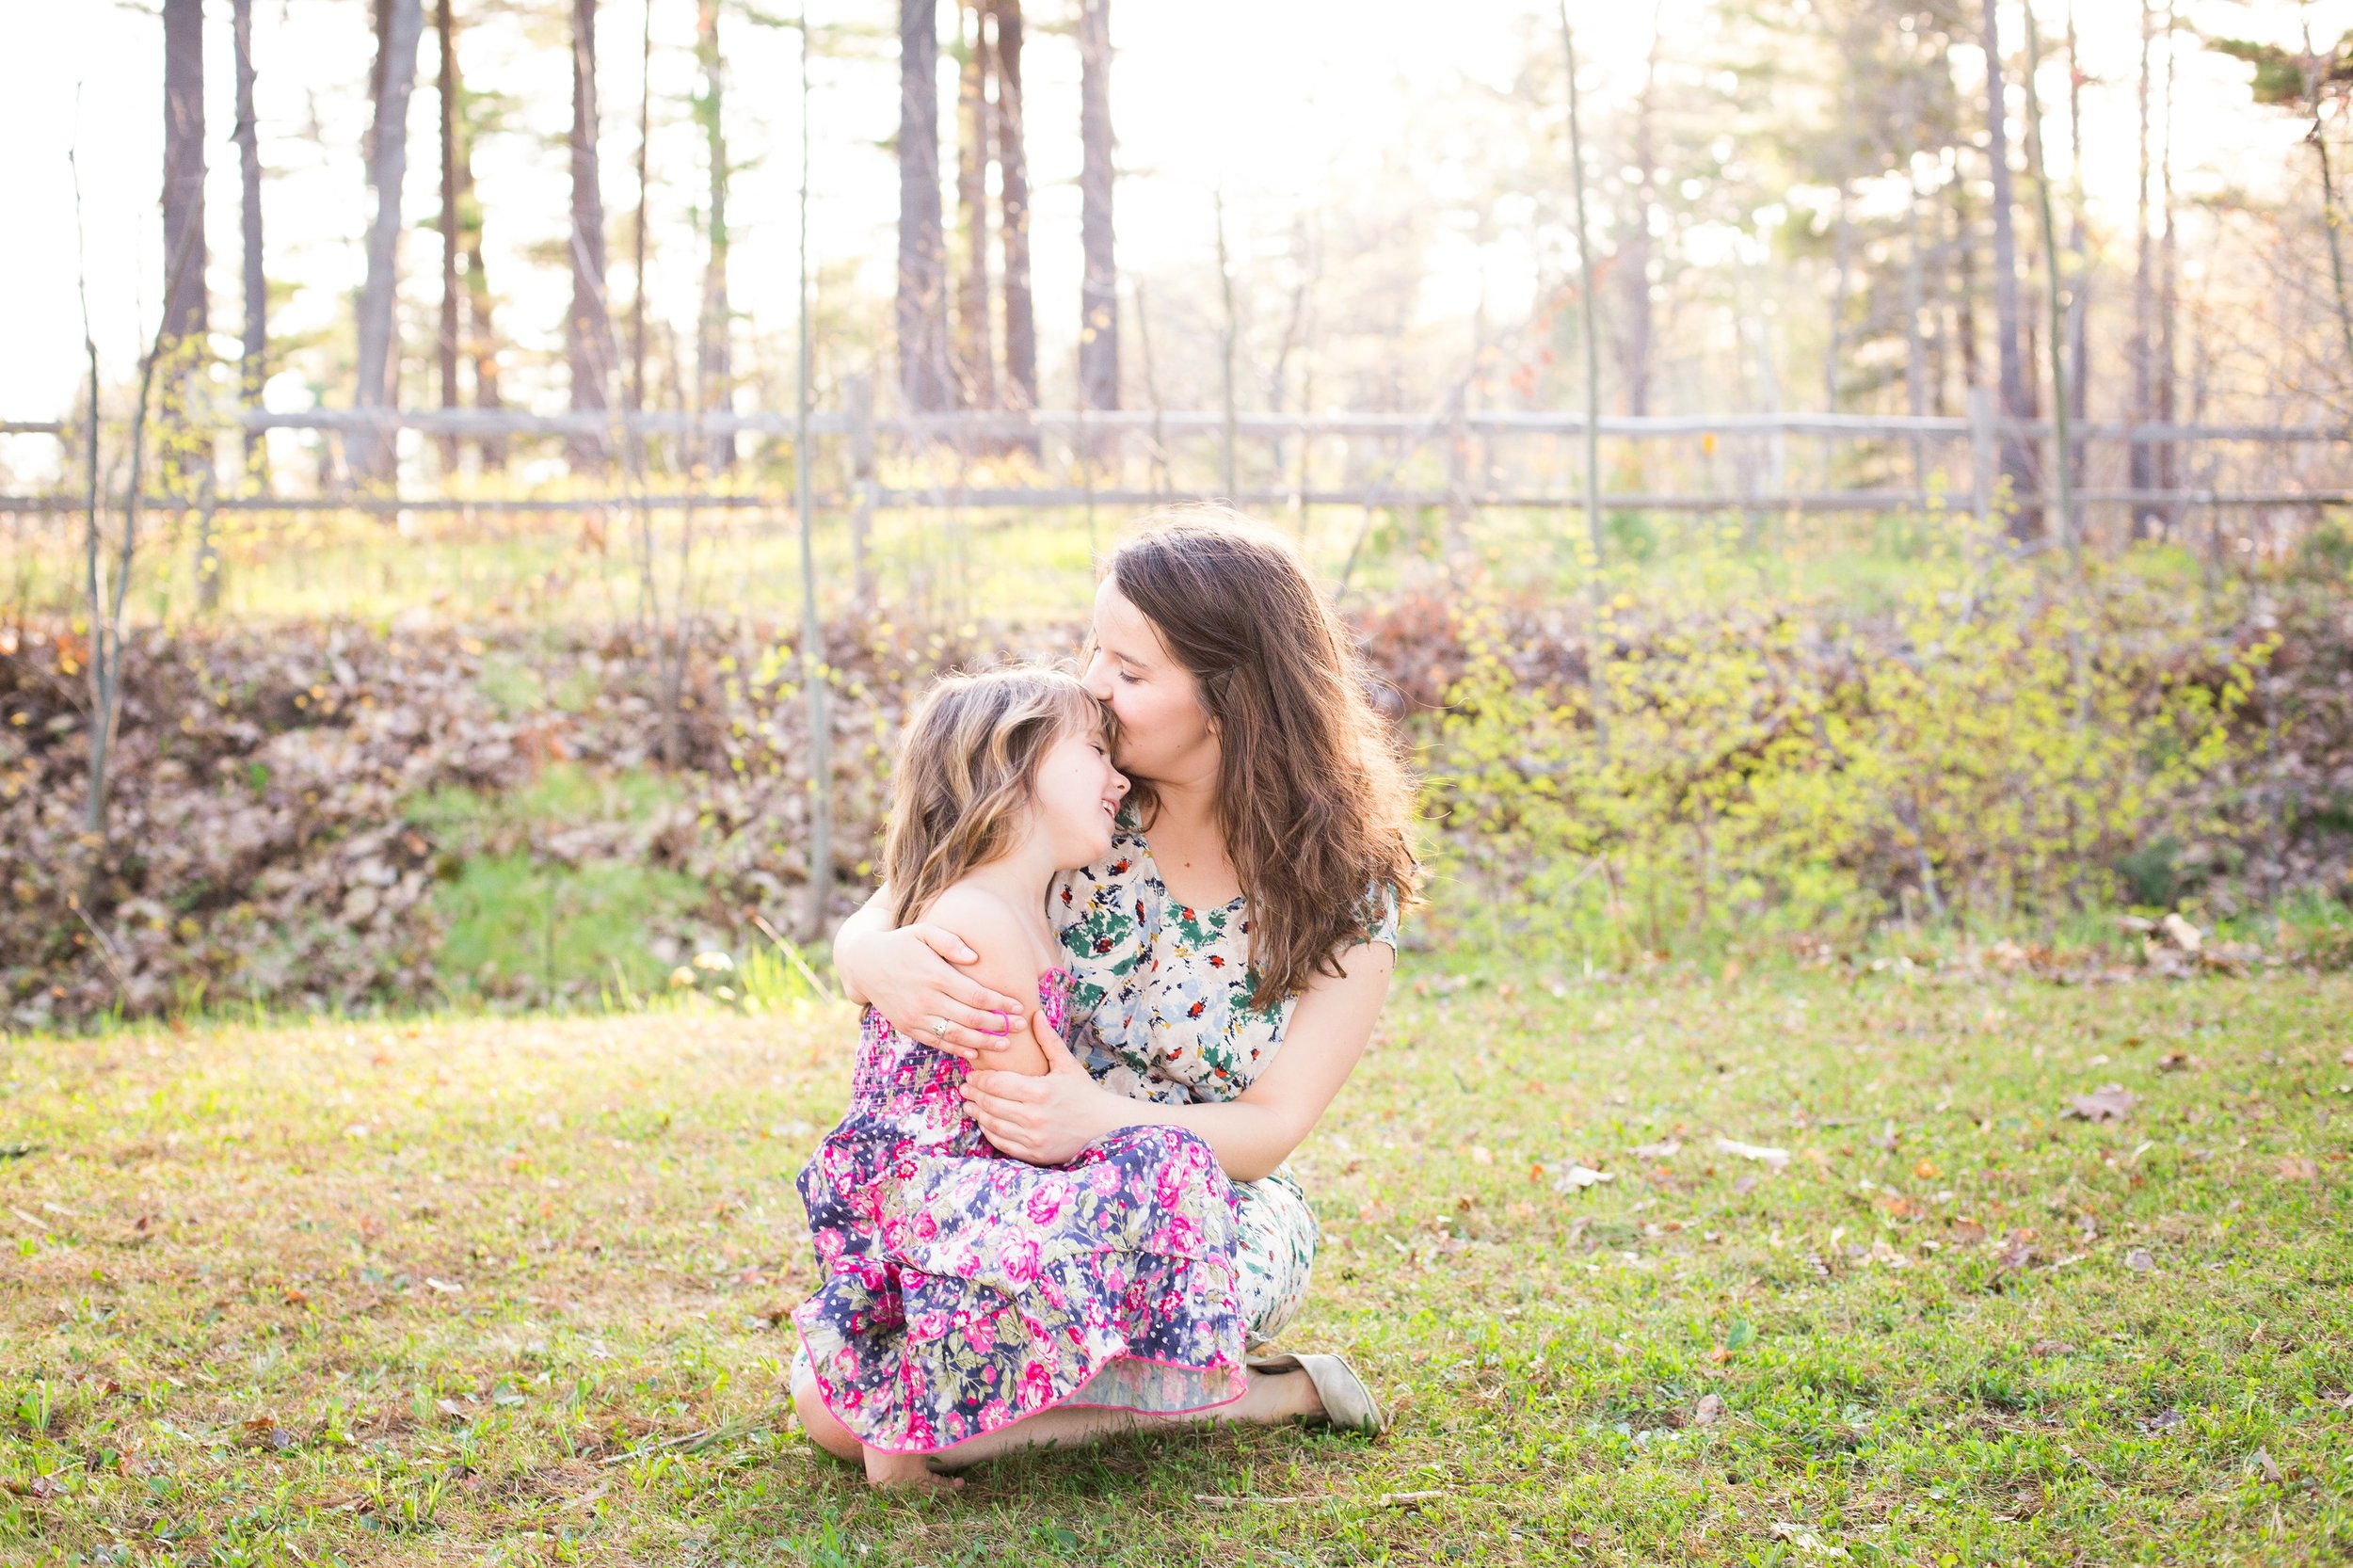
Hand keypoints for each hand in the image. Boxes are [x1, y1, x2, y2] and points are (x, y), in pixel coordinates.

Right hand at [850, 922, 1029, 1059]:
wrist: (865, 963)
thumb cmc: (901, 943)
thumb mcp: (923, 931)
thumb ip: (950, 941)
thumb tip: (975, 957)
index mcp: (935, 975)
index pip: (976, 995)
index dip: (1000, 1004)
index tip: (1019, 1006)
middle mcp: (926, 999)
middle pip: (971, 1018)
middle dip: (999, 1025)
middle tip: (1021, 1027)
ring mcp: (916, 1016)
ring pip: (956, 1035)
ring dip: (983, 1042)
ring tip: (1005, 1044)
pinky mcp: (908, 1026)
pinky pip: (936, 1042)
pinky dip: (957, 1048)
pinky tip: (975, 1051)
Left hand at [960, 1011, 1115, 1164]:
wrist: (1104, 1127)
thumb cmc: (1084, 1093)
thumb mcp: (1067, 1064)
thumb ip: (1048, 1040)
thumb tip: (1035, 1014)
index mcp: (1041, 1091)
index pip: (998, 1083)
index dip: (980, 1078)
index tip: (972, 1074)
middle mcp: (1034, 1116)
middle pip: (991, 1103)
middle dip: (974, 1094)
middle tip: (964, 1087)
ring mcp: (1033, 1138)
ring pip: (993, 1124)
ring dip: (977, 1114)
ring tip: (969, 1105)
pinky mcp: (1033, 1154)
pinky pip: (1002, 1143)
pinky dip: (989, 1132)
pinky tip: (985, 1123)